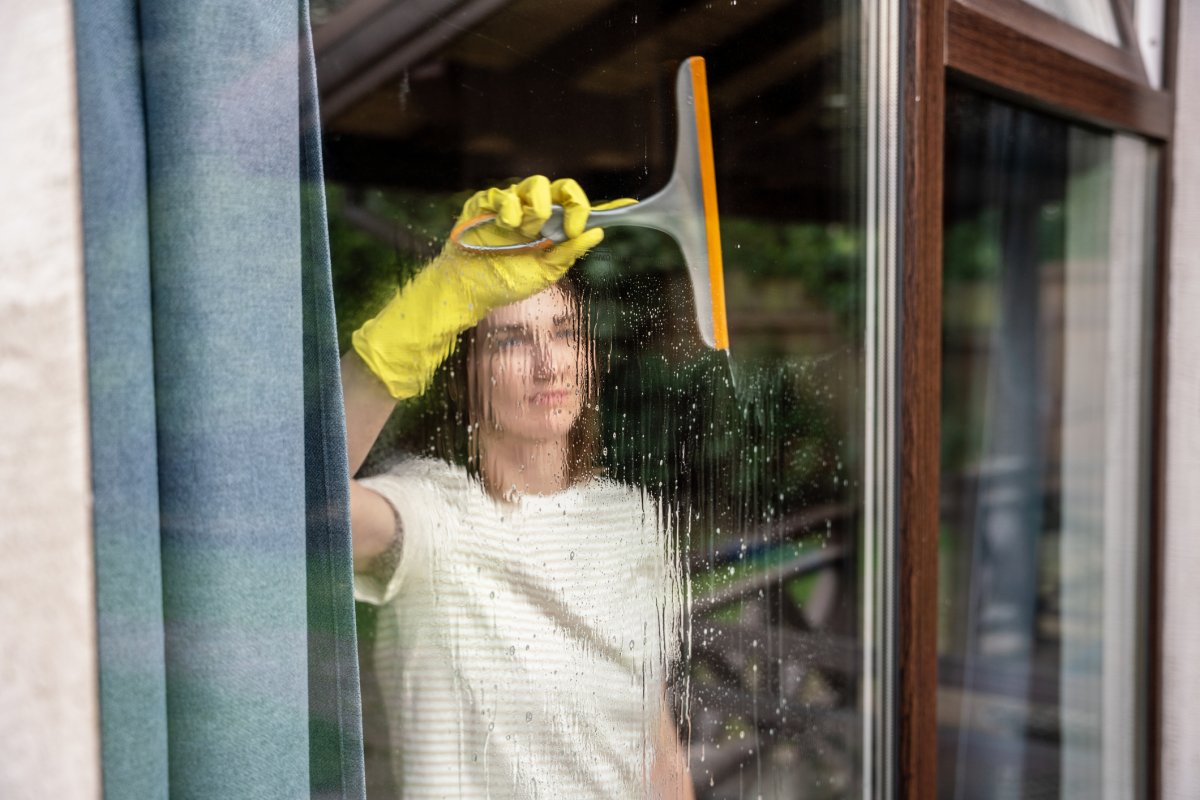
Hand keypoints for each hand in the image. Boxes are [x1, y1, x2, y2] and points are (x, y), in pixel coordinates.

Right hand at [351, 176, 632, 399]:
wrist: (470, 290)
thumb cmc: (506, 281)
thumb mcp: (546, 272)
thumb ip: (570, 251)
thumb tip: (598, 232)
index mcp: (551, 227)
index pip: (579, 208)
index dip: (603, 205)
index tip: (627, 207)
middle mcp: (533, 212)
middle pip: (561, 187)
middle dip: (572, 199)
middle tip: (571, 220)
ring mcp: (510, 206)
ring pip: (535, 185)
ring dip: (539, 204)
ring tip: (531, 227)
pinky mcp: (486, 204)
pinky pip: (503, 194)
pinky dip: (510, 207)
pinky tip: (509, 225)